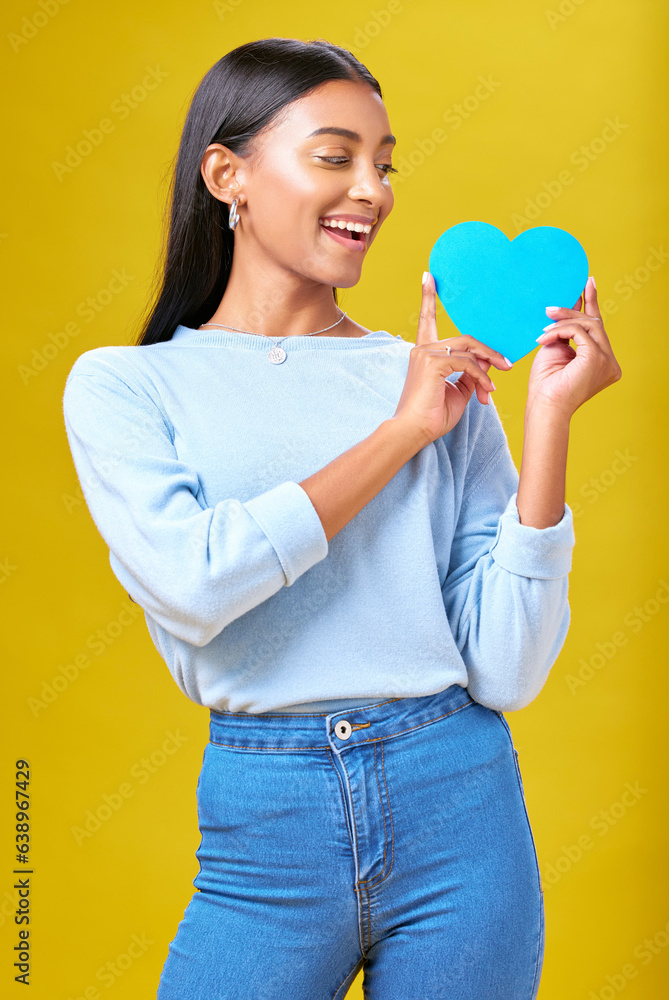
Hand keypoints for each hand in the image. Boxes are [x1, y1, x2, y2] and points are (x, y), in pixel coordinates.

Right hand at [392, 272, 512, 445]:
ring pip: (469, 349)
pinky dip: (481, 377)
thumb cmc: (431, 416)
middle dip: (488, 352)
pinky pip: (467, 364)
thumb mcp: (456, 391)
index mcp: (424, 353)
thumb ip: (469, 374)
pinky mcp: (433, 363)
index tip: (429, 276)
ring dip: (488, 366)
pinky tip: (486, 391)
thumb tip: (487, 363)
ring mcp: (426, 354)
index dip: (428, 297)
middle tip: (506, 366)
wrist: (412, 433)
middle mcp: (422, 349)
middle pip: (465, 339)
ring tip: (496, 385)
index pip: (427, 320)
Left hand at [528, 277, 621, 417]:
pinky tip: (543, 338)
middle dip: (573, 311)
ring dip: (562, 321)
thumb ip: (566, 332)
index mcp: (603, 361)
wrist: (544, 407)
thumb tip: (566, 307)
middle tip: (550, 308)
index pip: (598, 328)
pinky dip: (559, 331)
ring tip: (543, 325)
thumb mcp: (557, 350)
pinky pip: (578, 332)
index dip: (592, 303)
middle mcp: (610, 362)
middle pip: (594, 324)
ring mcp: (607, 360)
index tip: (587, 282)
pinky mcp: (596, 358)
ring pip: (588, 325)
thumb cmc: (547, 385)